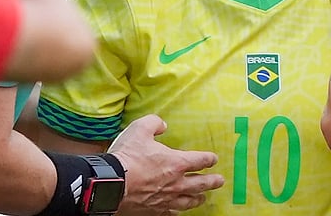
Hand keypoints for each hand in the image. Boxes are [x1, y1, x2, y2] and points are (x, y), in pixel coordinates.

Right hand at [108, 114, 223, 214]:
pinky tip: (178, 211)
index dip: (209, 159)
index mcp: (176, 162)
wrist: (111, 184)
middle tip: (219, 181)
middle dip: (212, 182)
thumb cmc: (127, 157)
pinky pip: (171, 212)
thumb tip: (162, 124)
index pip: (200, 160)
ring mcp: (166, 199)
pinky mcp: (154, 210)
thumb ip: (154, 123)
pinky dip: (177, 211)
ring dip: (197, 198)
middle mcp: (176, 183)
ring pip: (188, 201)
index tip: (214, 159)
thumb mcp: (140, 129)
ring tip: (203, 198)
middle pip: (200, 184)